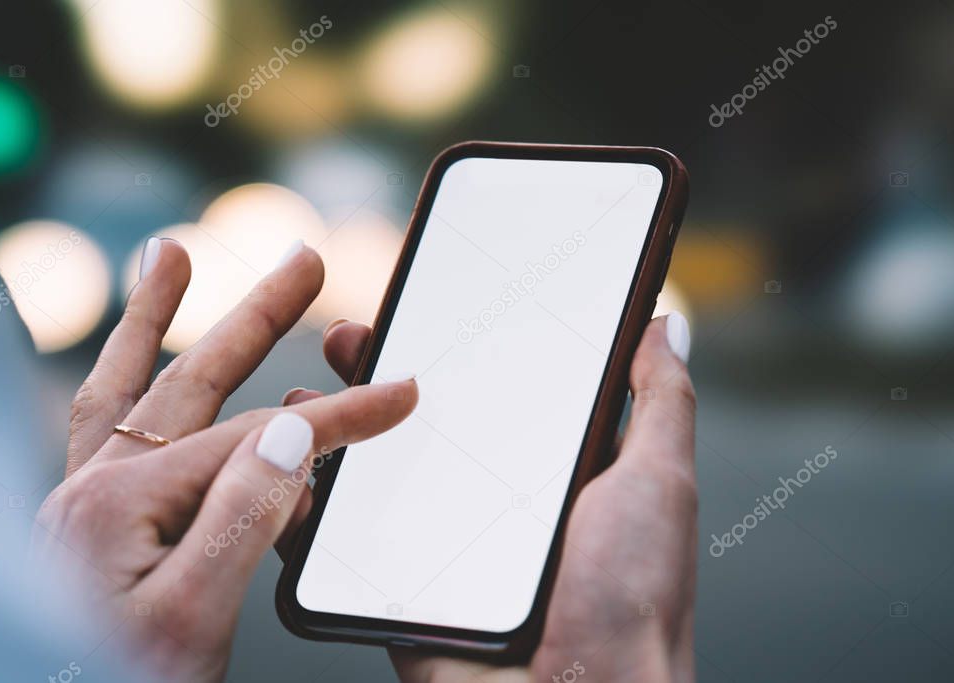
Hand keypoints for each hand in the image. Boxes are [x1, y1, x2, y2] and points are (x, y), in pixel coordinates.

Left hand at [31, 238, 417, 682]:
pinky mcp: (95, 528)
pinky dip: (126, 380)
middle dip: (255, 315)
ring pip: (131, 388)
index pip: (258, 436)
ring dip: (157, 318)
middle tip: (303, 261)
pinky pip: (106, 429)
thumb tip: (289, 433)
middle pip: (191, 378)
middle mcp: (98, 489)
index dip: (339, 415)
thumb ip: (239, 519)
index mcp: (123, 504)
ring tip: (173, 260)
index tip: (398, 396)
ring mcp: (90, 505)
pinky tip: (140, 372)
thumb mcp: (190, 619)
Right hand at [315, 314, 696, 682]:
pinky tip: (290, 468)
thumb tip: (663, 328)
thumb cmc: (634, 604)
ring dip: (336, 431)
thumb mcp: (658, 484)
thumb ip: (661, 404)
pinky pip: (346, 544)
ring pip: (378, 476)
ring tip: (307, 392)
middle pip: (426, 426)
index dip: (458, 350)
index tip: (426, 310)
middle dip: (383, 376)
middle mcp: (495, 506)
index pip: (496, 393)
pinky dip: (312, 507)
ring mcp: (444, 548)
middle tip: (353, 338)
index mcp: (552, 475)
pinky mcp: (403, 590)